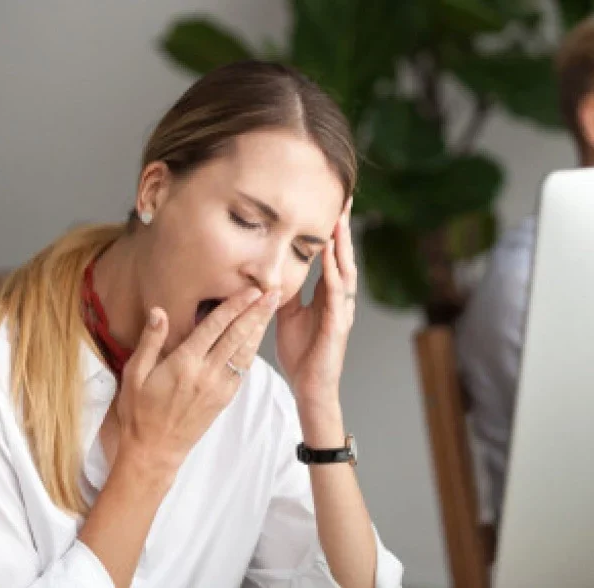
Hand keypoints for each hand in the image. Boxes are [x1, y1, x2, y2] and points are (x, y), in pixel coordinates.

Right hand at [115, 287, 278, 487]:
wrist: (154, 451)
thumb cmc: (140, 411)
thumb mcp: (134, 374)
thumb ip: (150, 341)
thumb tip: (160, 312)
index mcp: (184, 363)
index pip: (215, 327)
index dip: (235, 306)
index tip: (250, 290)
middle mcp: (206, 373)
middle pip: (238, 336)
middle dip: (257, 312)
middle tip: (273, 292)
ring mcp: (219, 387)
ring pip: (245, 351)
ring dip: (260, 328)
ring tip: (272, 308)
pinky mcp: (225, 398)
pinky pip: (243, 369)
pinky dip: (253, 349)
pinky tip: (258, 336)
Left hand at [275, 197, 356, 409]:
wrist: (309, 387)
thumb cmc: (301, 353)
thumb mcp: (287, 315)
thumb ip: (285, 292)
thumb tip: (271, 271)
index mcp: (326, 296)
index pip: (331, 257)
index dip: (332, 232)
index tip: (330, 205)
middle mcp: (338, 299)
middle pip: (343, 256)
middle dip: (343, 228)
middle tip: (344, 199)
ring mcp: (341, 311)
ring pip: (345, 271)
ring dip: (342, 245)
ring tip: (340, 219)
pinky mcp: (338, 325)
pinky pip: (336, 295)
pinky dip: (334, 274)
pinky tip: (331, 257)